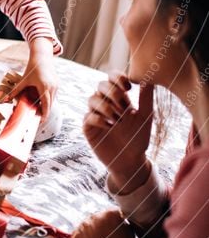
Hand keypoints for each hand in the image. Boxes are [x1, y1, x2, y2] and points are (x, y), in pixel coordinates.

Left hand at [7, 37, 56, 119]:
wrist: (42, 56)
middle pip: (50, 104)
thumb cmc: (32, 67)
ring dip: (47, 105)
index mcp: (44, 87)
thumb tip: (6, 98)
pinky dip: (49, 99)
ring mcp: (56, 85)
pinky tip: (42, 100)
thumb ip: (16, 90)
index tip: (41, 121)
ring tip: (39, 109)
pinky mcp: (57, 83)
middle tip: (38, 117)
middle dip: (45, 111)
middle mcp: (52, 87)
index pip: (46, 105)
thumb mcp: (24, 79)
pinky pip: (53, 95)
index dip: (44, 114)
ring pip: (52, 100)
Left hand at [70, 209, 135, 237]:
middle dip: (102, 226)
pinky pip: (78, 235)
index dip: (115, 221)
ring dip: (91, 232)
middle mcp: (96, 216)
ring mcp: (84, 226)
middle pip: (99, 218)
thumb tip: (121, 224)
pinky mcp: (75, 236)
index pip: (113, 213)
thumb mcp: (130, 236)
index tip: (116, 228)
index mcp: (111, 214)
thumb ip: (124, 226)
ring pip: (87, 225)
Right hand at [83, 73, 153, 192]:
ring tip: (118, 121)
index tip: (128, 87)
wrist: (131, 160)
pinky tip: (110, 127)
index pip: (112, 78)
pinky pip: (88, 117)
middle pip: (100, 85)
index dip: (117, 77)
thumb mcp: (146, 116)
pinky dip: (99, 119)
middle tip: (124, 108)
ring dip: (106, 107)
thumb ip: (146, 96)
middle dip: (113, 93)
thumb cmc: (138, 137)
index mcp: (118, 97)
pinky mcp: (89, 128)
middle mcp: (105, 103)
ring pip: (92, 99)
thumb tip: (148, 76)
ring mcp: (95, 115)